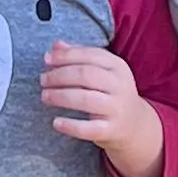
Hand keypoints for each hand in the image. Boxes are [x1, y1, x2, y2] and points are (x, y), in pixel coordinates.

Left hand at [38, 41, 165, 176]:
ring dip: (60, 97)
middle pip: (85, 75)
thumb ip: (80, 56)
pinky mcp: (112, 130)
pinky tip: (56, 122)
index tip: (47, 59)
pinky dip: (70, 125)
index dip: (65, 56)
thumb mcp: (102, 71)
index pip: (90, 55)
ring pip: (85, 99)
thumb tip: (56, 46)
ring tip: (45, 96)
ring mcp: (117, 109)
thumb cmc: (110, 93)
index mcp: (118, 66)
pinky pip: (88, 129)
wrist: (134, 125)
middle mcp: (120, 86)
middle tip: (43, 80)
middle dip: (59, 76)